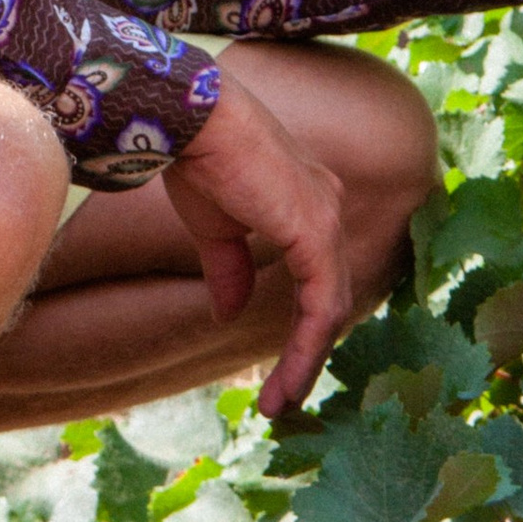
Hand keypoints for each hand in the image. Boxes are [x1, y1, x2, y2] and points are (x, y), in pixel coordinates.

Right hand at [163, 70, 352, 418]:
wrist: (192, 119)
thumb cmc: (199, 157)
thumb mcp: (216, 227)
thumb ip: (230, 269)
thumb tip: (228, 312)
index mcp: (307, 201)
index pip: (318, 276)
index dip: (303, 325)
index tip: (281, 368)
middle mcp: (327, 208)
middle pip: (330, 296)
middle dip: (309, 351)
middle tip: (285, 397)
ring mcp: (326, 218)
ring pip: (329, 307)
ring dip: (306, 360)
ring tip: (281, 402)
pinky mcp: (315, 232)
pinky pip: (321, 305)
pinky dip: (307, 347)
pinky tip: (289, 380)